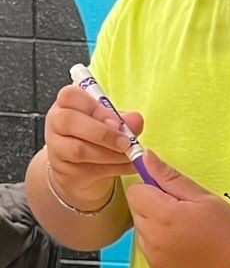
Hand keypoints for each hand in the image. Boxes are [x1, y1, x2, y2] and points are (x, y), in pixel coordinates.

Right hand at [43, 84, 142, 209]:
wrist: (85, 169)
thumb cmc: (99, 137)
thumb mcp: (113, 124)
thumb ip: (124, 120)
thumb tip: (136, 119)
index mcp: (67, 104)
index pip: (71, 96)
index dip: (96, 108)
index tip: (117, 121)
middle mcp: (56, 122)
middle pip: (68, 120)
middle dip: (103, 132)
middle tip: (126, 142)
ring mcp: (56, 148)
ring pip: (78, 149)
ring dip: (111, 154)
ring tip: (130, 155)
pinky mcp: (63, 171)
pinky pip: (88, 170)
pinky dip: (115, 168)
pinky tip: (129, 166)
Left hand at [124, 152, 229, 267]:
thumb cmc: (227, 227)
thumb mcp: (203, 197)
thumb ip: (169, 177)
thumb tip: (145, 157)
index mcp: (163, 215)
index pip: (135, 192)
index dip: (152, 190)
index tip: (172, 197)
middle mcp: (152, 240)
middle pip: (137, 214)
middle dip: (153, 210)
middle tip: (183, 216)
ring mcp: (154, 261)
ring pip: (143, 235)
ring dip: (156, 231)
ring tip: (186, 235)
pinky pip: (151, 256)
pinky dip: (163, 251)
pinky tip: (186, 252)